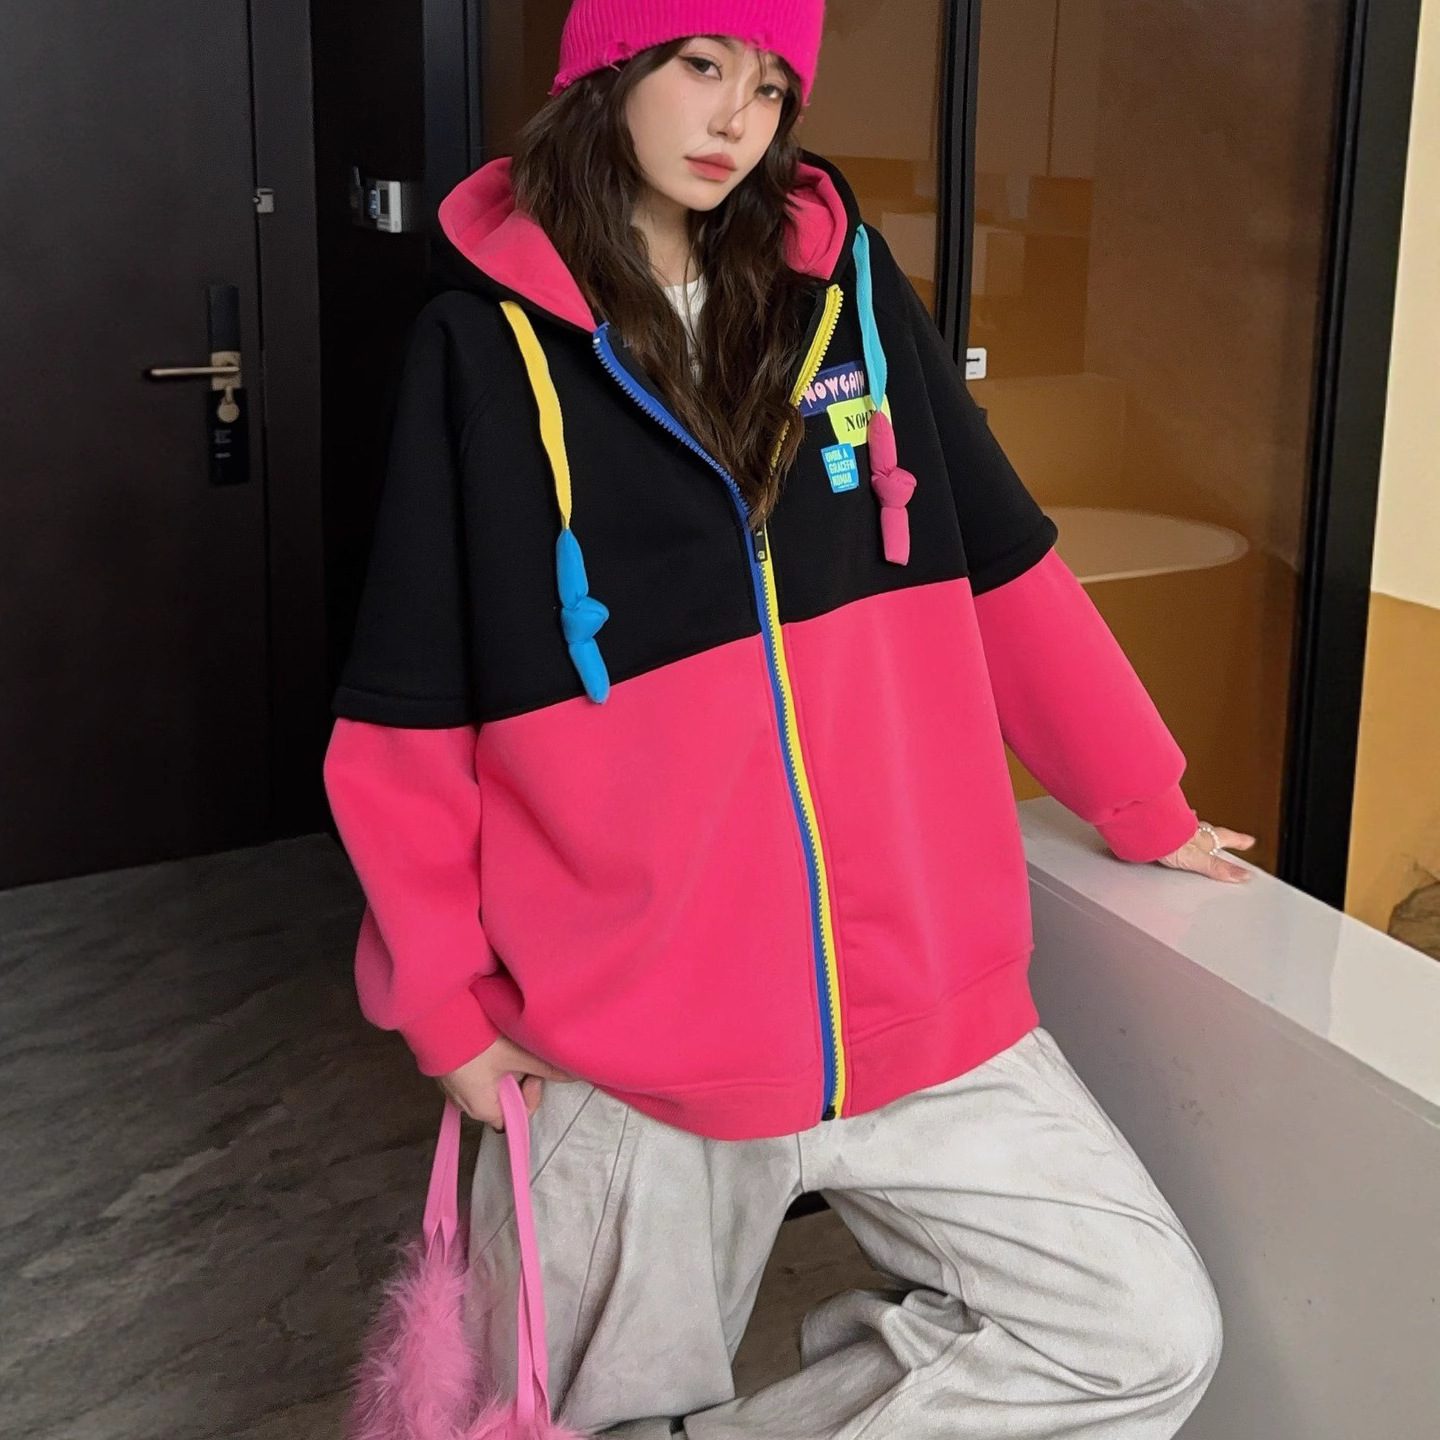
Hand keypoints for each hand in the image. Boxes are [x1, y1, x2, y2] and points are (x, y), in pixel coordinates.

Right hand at [437, 1036, 573, 1129]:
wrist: (437, 1018)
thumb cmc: (477, 1043)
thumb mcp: (516, 1054)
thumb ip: (546, 1067)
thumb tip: (576, 1075)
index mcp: (482, 1109)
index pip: (514, 1118)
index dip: (529, 1097)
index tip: (533, 1074)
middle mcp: (464, 1105)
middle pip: (502, 1100)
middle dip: (516, 1079)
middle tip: (519, 1054)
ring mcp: (452, 1089)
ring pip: (488, 1085)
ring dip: (501, 1069)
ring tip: (504, 1045)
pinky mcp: (447, 1072)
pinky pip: (472, 1074)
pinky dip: (484, 1063)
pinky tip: (487, 1042)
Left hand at [1157, 822, 1254, 883]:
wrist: (1139, 825)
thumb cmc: (1165, 838)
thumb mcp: (1196, 858)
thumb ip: (1217, 867)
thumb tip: (1242, 875)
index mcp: (1202, 837)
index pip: (1226, 837)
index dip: (1238, 840)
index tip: (1250, 841)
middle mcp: (1190, 829)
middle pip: (1207, 831)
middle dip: (1215, 834)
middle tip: (1223, 837)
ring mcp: (1174, 826)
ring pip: (1188, 827)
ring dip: (1192, 829)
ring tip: (1195, 832)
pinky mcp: (1157, 827)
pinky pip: (1169, 827)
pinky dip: (1171, 828)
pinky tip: (1164, 830)